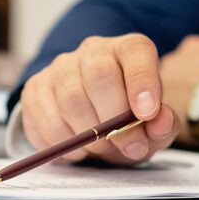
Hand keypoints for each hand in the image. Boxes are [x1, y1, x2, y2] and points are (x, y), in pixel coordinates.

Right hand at [20, 34, 177, 164]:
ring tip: (100, 149)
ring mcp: (60, 68)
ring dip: (88, 135)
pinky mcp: (35, 88)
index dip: (142, 82)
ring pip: (70, 99)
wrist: (91, 120)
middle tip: (126, 146)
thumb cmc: (127, 120)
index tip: (147, 114)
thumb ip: (164, 125)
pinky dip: (62, 142)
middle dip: (114, 119)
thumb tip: (161, 120)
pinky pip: (44, 118)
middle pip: (99, 75)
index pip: (136, 52)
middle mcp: (93, 51)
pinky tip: (77, 148)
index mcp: (129, 50)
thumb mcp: (152, 126)